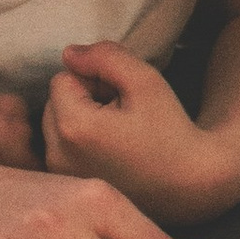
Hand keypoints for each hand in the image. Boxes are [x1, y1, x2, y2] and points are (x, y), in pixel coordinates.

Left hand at [42, 45, 222, 220]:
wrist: (185, 183)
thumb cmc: (169, 129)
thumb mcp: (145, 80)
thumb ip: (106, 57)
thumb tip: (69, 53)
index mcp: (73, 127)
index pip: (62, 78)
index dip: (94, 79)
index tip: (122, 97)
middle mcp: (56, 155)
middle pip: (54, 102)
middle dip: (82, 98)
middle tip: (122, 112)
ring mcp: (58, 174)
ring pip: (54, 123)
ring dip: (79, 118)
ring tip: (116, 131)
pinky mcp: (65, 185)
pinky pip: (59, 146)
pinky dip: (78, 140)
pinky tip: (107, 150)